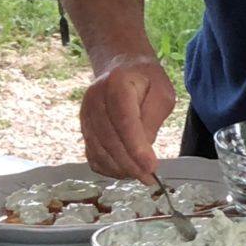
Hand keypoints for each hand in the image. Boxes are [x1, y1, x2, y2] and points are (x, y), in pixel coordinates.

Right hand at [79, 53, 175, 182]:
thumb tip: (142, 153)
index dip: (136, 147)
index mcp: (116, 84)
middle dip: (130, 163)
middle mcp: (95, 99)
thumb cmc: (147, 81)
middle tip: (149, 177)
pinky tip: (125, 171)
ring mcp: (85, 114)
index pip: (124, 120)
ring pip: (98, 150)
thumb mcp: (162, 94)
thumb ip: (152, 120)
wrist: (122, 68)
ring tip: (140, 175)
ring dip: (119, 169)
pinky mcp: (83, 128)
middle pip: (109, 139)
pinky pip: (92, 154)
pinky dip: (107, 168)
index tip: (151, 166)